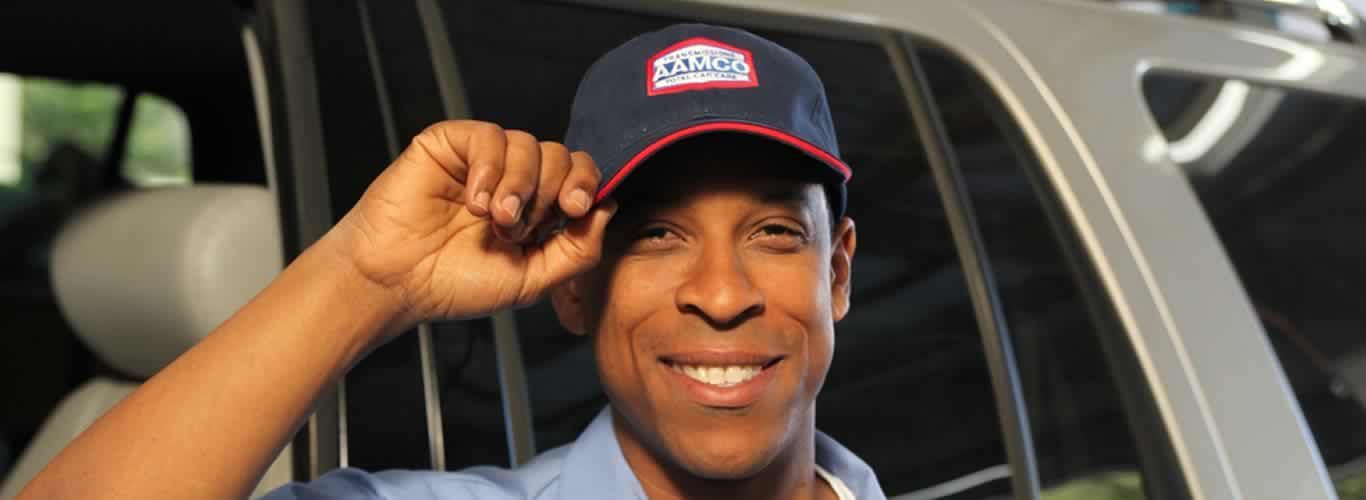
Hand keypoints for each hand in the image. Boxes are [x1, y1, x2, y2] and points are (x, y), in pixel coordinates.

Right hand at [323, 120, 615, 335]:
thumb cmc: (455, 283)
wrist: (396, 282)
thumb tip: (608, 208)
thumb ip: (577, 250)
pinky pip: (489, 135)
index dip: (585, 185)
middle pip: (561, 155)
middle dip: (550, 191)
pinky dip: (488, 168)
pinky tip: (473, 201)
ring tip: (493, 220)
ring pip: (529, 144)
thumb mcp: (531, 279)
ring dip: (518, 186)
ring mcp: (482, 160)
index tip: (573, 210)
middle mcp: (514, 179)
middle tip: (518, 227)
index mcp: (537, 209)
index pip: (580, 176)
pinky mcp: (450, 144)